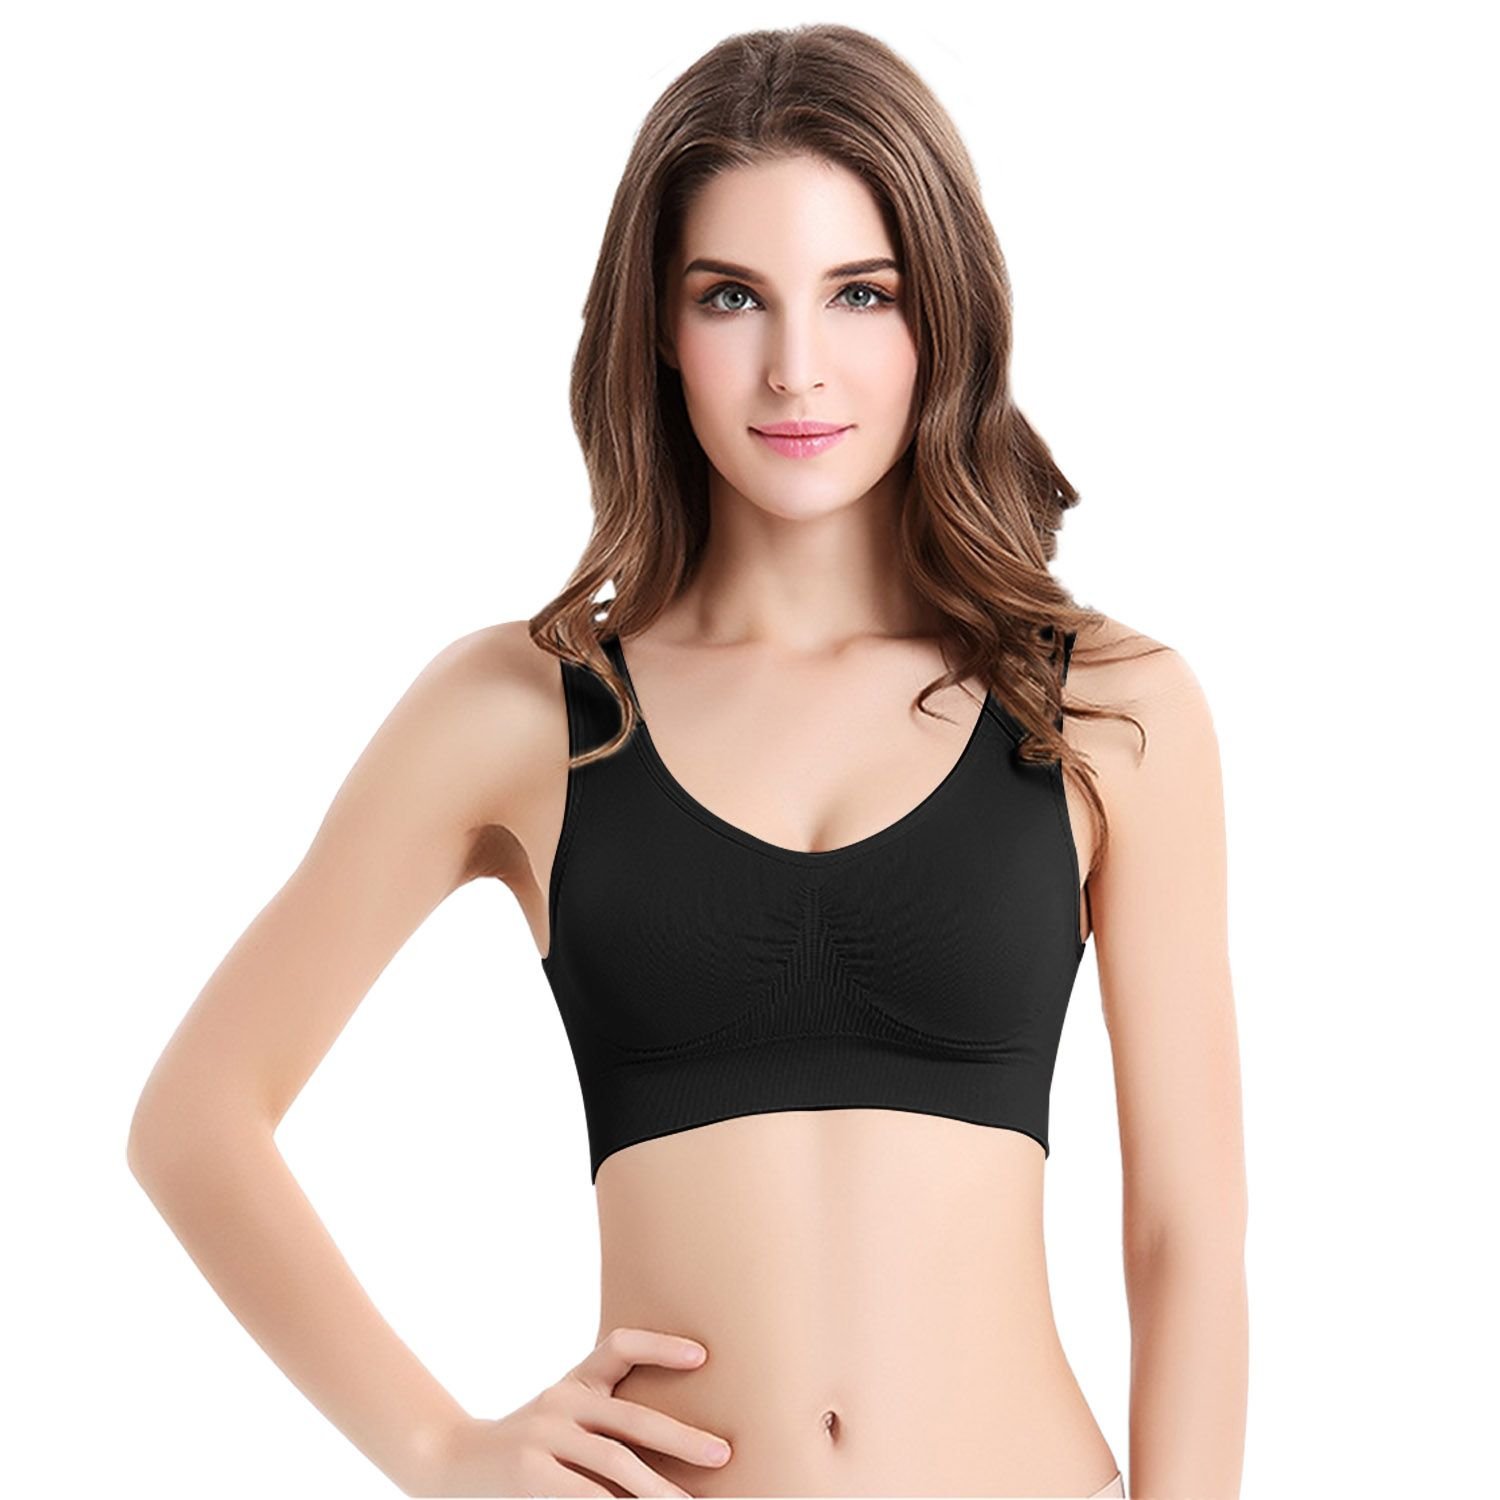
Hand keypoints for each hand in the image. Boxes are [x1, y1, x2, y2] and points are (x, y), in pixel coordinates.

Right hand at [414, 1326, 733, 1496]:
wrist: (449, 1463)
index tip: (703, 1355)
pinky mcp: (529, 1473)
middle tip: (723, 1455)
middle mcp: (561, 1400)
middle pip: (632, 1416)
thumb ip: (603, 1424)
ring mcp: (543, 1435)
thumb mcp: (560, 1420)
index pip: (620, 1345)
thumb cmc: (522, 1449)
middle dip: (682, 1439)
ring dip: (658, 1489)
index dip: (661, 1345)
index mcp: (574, 1383)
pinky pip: (585, 1495)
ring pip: (615, 1463)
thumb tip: (669, 1458)